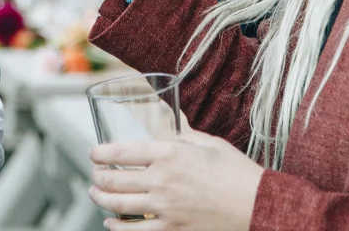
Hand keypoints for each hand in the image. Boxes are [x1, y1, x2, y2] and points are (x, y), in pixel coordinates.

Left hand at [88, 130, 262, 230]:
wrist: (254, 202)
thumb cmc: (234, 170)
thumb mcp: (208, 142)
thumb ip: (185, 135)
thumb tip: (173, 127)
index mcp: (168, 154)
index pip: (121, 153)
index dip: (101, 154)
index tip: (94, 153)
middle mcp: (161, 180)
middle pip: (114, 181)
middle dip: (98, 177)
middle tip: (94, 174)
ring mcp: (164, 208)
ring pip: (119, 206)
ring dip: (100, 199)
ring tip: (95, 194)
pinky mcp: (172, 228)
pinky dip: (117, 228)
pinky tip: (110, 223)